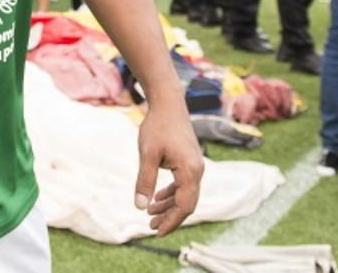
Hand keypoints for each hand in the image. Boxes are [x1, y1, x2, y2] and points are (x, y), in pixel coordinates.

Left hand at [136, 98, 202, 235]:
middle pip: (187, 203)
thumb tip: (139, 206)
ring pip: (185, 195)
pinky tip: (157, 198)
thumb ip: (145, 180)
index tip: (157, 232)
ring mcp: (195, 166)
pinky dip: (171, 194)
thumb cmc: (157, 126)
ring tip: (150, 214)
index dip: (171, 221)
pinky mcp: (190, 162)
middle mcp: (197, 171)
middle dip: (170, 217)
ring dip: (169, 206)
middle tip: (151, 227)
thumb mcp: (147, 154)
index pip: (184, 206)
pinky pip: (184, 185)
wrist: (168, 104)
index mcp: (190, 171)